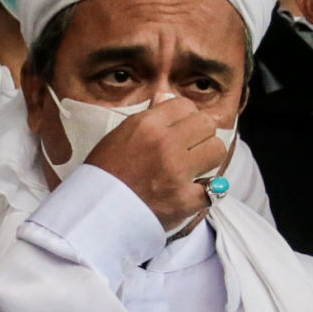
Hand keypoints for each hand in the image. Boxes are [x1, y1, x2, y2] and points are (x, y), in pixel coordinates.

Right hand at [84, 94, 225, 229]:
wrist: (95, 213)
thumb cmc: (103, 174)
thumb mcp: (119, 135)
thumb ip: (148, 118)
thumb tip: (166, 98)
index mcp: (146, 125)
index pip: (185, 105)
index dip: (184, 116)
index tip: (180, 128)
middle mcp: (165, 144)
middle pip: (206, 124)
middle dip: (200, 134)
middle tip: (190, 147)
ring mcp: (177, 173)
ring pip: (217, 150)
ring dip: (207, 159)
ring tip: (193, 168)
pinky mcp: (185, 201)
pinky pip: (212, 189)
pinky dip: (204, 192)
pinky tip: (191, 192)